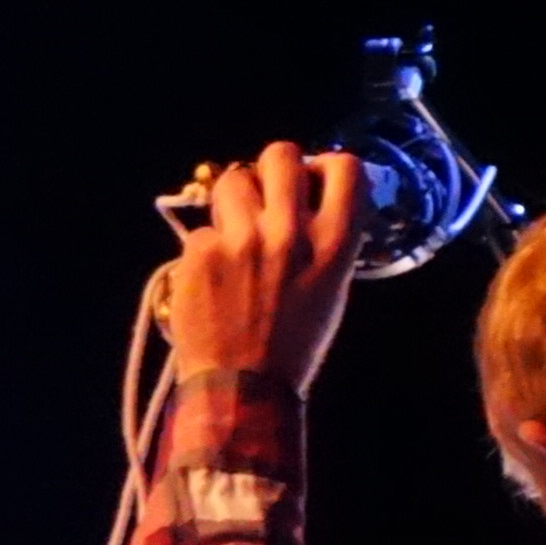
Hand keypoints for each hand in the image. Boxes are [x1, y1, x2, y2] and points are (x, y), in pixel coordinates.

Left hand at [158, 138, 365, 390]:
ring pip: (231, 181)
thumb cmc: (292, 346)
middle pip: (279, 154)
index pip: (345, 168)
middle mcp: (290, 233)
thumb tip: (308, 200)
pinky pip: (202, 229)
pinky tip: (213, 276)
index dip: (326, 165)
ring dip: (232, 202)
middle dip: (271, 169)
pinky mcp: (200, 252)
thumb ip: (323, 240)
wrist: (242, 390)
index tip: (313, 179)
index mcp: (333, 245)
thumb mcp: (330, 291)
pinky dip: (206, 248)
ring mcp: (242, 240)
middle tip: (265, 194)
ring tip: (234, 235)